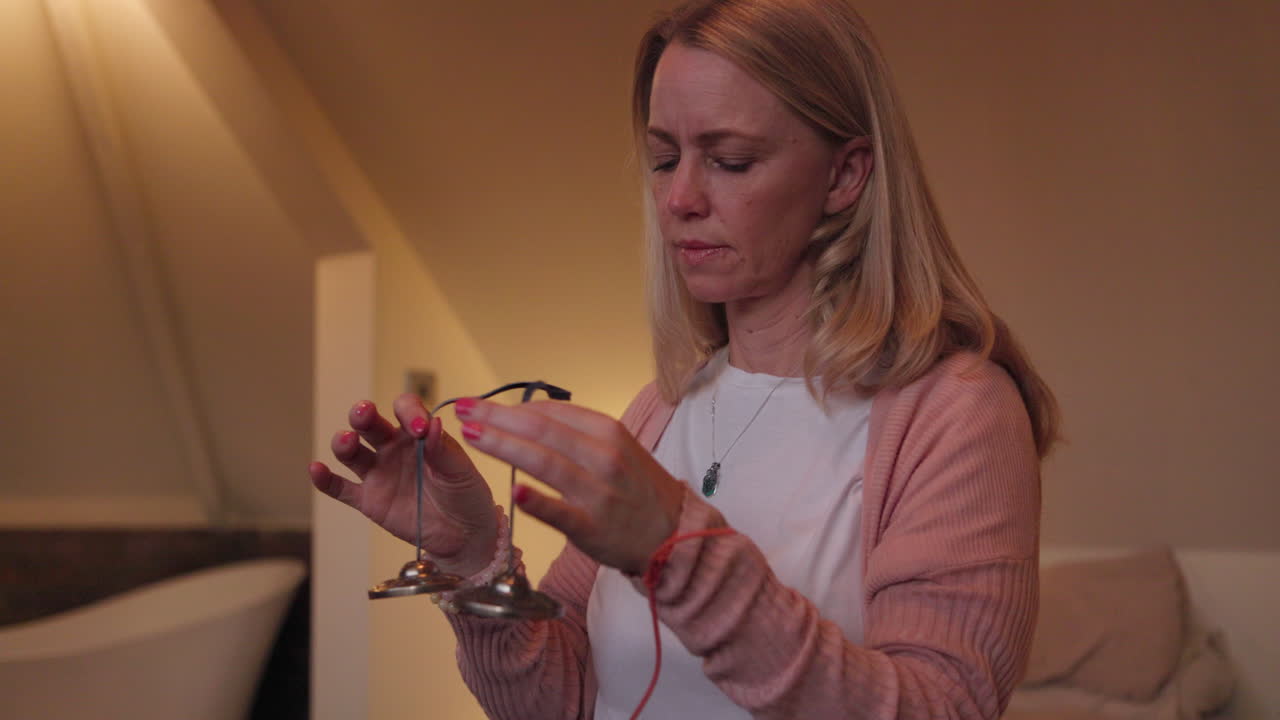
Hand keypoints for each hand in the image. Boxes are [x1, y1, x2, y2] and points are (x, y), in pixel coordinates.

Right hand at [309, 394, 497, 576]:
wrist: (465, 535)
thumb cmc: (466, 495)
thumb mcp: (461, 471)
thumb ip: (444, 449)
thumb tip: (433, 424)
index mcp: (418, 434)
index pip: (405, 409)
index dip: (408, 412)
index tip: (418, 428)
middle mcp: (393, 448)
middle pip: (370, 424)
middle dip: (363, 414)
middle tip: (364, 413)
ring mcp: (379, 473)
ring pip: (352, 452)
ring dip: (344, 443)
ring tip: (347, 441)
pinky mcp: (369, 500)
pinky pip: (341, 488)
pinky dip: (326, 479)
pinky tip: (317, 469)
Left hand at [454, 398, 684, 575]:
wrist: (675, 534)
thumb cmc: (639, 489)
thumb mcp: (617, 447)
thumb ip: (576, 432)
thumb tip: (530, 413)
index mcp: (607, 431)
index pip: (549, 413)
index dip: (508, 406)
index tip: (477, 404)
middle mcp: (603, 456)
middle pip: (541, 430)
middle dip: (496, 417)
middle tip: (462, 409)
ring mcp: (598, 492)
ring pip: (545, 462)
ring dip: (504, 445)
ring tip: (473, 435)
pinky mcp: (593, 527)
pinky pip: (561, 512)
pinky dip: (538, 502)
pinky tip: (515, 492)